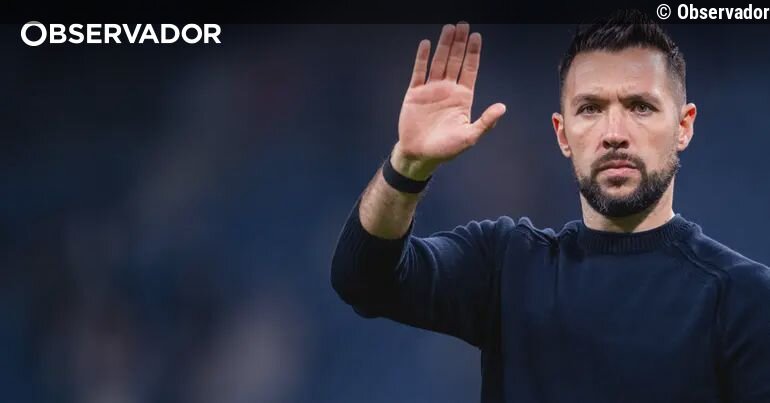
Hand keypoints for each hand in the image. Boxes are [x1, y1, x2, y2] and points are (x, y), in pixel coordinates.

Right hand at [393, 22, 505, 179]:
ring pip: (438, 63)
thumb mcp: (469, 137)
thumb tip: (502, 107)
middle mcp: (448, 90)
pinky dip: (423, 58)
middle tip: (463, 25)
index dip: (473, 53)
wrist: (419, 155)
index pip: (470, 70)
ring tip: (448, 28)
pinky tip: (427, 44)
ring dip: (443, 46)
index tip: (476, 36)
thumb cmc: (446, 149)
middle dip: (459, 43)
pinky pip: (419, 72)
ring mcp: (431, 90)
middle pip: (455, 61)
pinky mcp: (414, 94)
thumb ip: (485, 122)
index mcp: (463, 98)